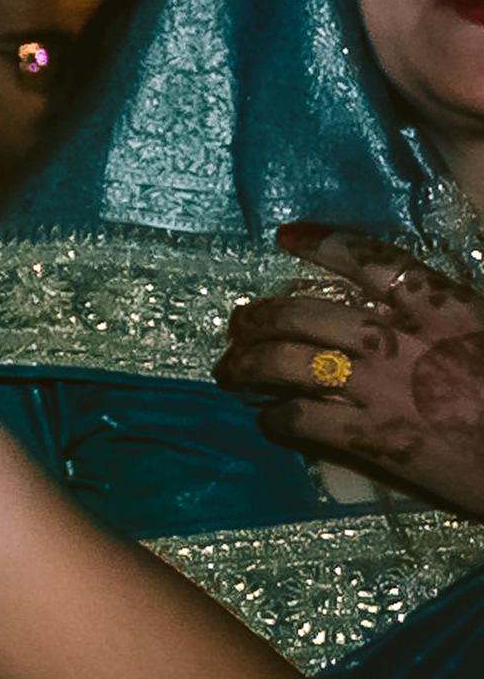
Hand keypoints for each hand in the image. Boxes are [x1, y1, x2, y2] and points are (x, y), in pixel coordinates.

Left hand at [217, 223, 483, 513]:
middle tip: (239, 324)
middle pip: (303, 313)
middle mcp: (400, 338)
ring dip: (247, 365)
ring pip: (285, 363)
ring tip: (231, 371)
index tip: (288, 237)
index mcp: (442, 304)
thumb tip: (405, 312)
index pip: (370, 259)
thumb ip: (447, 319)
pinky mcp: (371, 440)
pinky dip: (274, 419)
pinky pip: (299, 420)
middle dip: (259, 316)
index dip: (323, 244)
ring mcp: (379, 388)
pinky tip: (268, 422)